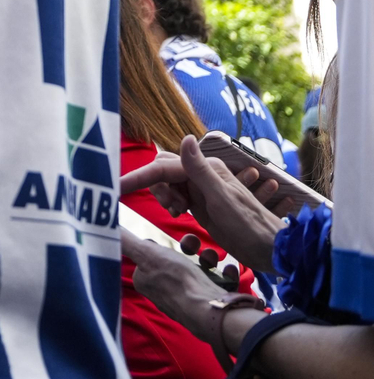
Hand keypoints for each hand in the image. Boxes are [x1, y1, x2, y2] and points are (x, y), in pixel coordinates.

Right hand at [121, 135, 285, 271]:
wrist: (272, 250)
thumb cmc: (250, 226)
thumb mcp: (223, 199)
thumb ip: (201, 170)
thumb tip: (186, 138)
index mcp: (206, 169)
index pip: (163, 168)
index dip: (138, 177)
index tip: (116, 187)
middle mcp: (202, 175)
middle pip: (163, 172)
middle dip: (157, 188)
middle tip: (173, 209)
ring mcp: (201, 190)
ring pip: (168, 184)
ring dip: (165, 197)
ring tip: (179, 214)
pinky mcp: (202, 204)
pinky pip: (176, 196)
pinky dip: (171, 204)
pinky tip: (181, 215)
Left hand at [121, 232, 265, 355]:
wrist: (210, 310)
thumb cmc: (177, 281)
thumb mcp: (147, 253)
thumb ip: (127, 242)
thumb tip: (107, 228)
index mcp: (146, 282)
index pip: (152, 256)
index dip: (162, 246)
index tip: (171, 241)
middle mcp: (165, 292)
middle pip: (177, 261)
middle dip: (190, 250)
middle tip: (196, 246)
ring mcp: (188, 299)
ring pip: (199, 270)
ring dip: (208, 259)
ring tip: (214, 257)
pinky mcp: (210, 303)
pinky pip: (217, 283)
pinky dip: (224, 274)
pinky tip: (229, 270)